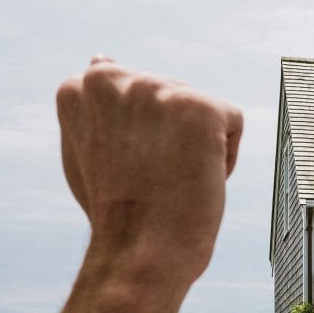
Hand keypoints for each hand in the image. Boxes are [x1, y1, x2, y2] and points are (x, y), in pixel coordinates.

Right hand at [56, 56, 242, 286]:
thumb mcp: (90, 149)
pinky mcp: (199, 106)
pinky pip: (232, 124)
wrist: (139, 254)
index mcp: (81, 87)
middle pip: (174, 102)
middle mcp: (111, 77)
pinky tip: (195, 179)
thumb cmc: (117, 216)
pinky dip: (224, 159)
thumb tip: (100, 58)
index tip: (130, 172)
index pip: (141, 97)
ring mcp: (155, 88)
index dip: (144, 143)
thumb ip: (98, 107)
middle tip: (151, 182)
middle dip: (173, 144)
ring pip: (203, 114)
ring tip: (170, 181)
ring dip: (197, 150)